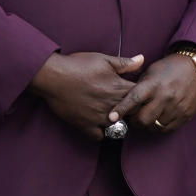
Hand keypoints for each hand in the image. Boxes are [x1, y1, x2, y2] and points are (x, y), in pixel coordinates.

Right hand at [30, 51, 144, 139]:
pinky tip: (97, 123)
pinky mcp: (86, 126)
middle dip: (132, 110)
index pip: (141, 98)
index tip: (136, 94)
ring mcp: (100, 118)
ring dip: (117, 122)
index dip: (141, 96)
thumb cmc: (78, 65)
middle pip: (133, 114)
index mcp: (118, 88)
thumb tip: (142, 59)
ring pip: (118, 128)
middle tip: (125, 105)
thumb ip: (124, 63)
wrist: (54, 76)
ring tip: (112, 114)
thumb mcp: (103, 59)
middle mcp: (112, 106)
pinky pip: (100, 136)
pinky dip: (100, 131)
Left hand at [107, 54, 195, 133]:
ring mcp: (176, 108)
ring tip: (145, 118)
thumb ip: (139, 86)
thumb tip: (124, 98)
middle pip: (143, 119)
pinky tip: (157, 120)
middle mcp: (165, 97)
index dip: (122, 109)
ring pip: (155, 127)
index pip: (134, 99)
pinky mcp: (185, 115)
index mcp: (154, 84)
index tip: (112, 117)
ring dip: (147, 125)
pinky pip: (167, 129)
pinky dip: (159, 127)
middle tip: (132, 118)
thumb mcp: (151, 71)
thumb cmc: (169, 68)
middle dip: (134, 121)